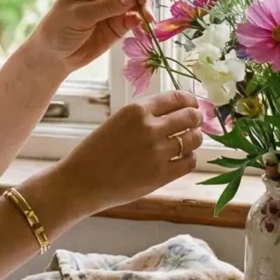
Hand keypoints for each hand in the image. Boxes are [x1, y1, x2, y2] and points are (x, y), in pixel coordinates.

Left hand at [29, 0, 153, 75]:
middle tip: (147, 12)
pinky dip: (142, 21)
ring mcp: (114, 5)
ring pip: (137, 1)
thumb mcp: (80, 16)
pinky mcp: (120, 22)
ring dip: (145, 9)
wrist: (55, 56)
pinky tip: (142, 27)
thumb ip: (106, 6)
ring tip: (148, 21)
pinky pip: (136, 18)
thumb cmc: (59, 29)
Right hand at [53, 91, 203, 213]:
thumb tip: (175, 111)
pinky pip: (189, 162)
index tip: (193, 104)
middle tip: (196, 122)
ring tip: (189, 141)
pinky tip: (182, 158)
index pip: (176, 98)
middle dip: (197, 118)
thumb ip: (144, 116)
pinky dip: (189, 158)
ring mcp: (158, 152)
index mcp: (136, 109)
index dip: (190, 101)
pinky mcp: (161, 175)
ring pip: (193, 139)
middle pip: (190, 116)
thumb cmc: (96, 151)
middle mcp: (150, 127)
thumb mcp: (118, 121)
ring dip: (195, 138)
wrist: (82, 181)